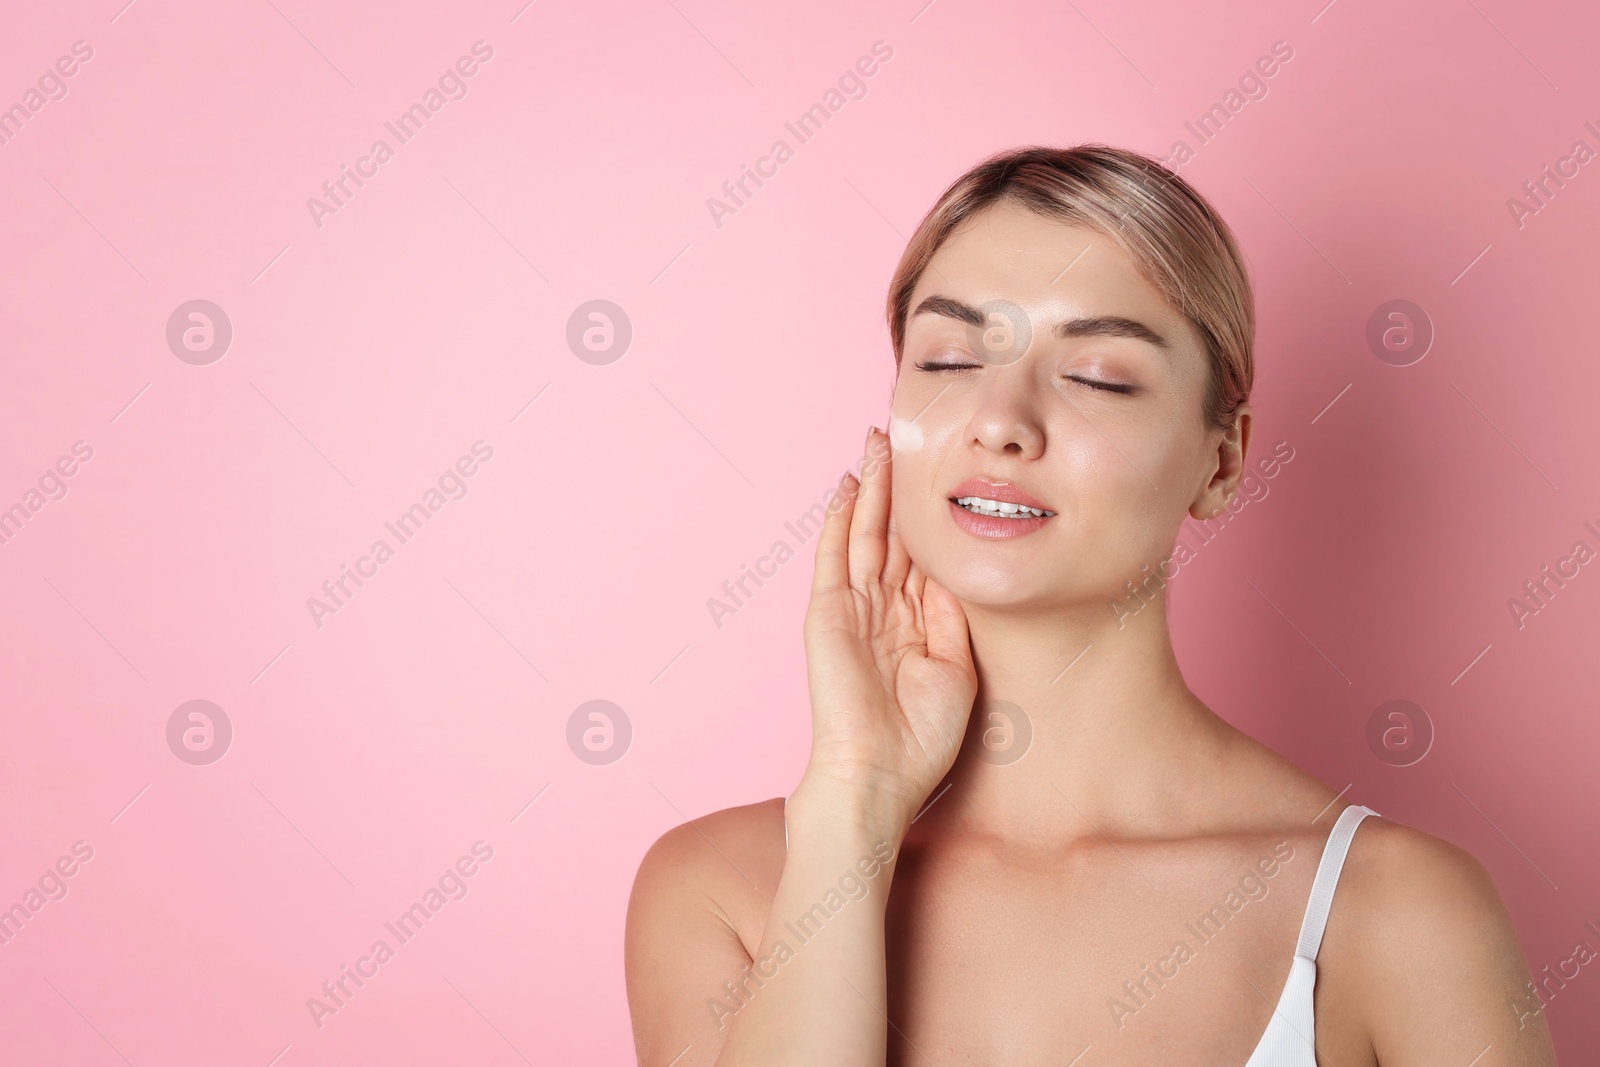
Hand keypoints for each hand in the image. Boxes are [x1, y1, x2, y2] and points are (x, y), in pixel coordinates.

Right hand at [795, 427, 978, 836]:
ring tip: (875, 442)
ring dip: (870, 487)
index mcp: (912, 624)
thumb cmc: (919, 740)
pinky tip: (848, 483)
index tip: (942, 475)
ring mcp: (852, 609)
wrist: (877, 776)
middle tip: (900, 438)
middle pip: (891, 533)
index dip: (930, 515)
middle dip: (895, 487)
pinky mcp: (828, 612)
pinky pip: (835, 554)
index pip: (921, 555)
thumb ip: (950, 619)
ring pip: (864, 533)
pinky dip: (841, 518)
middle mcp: (880, 609)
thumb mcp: (954, 669)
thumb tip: (954, 572)